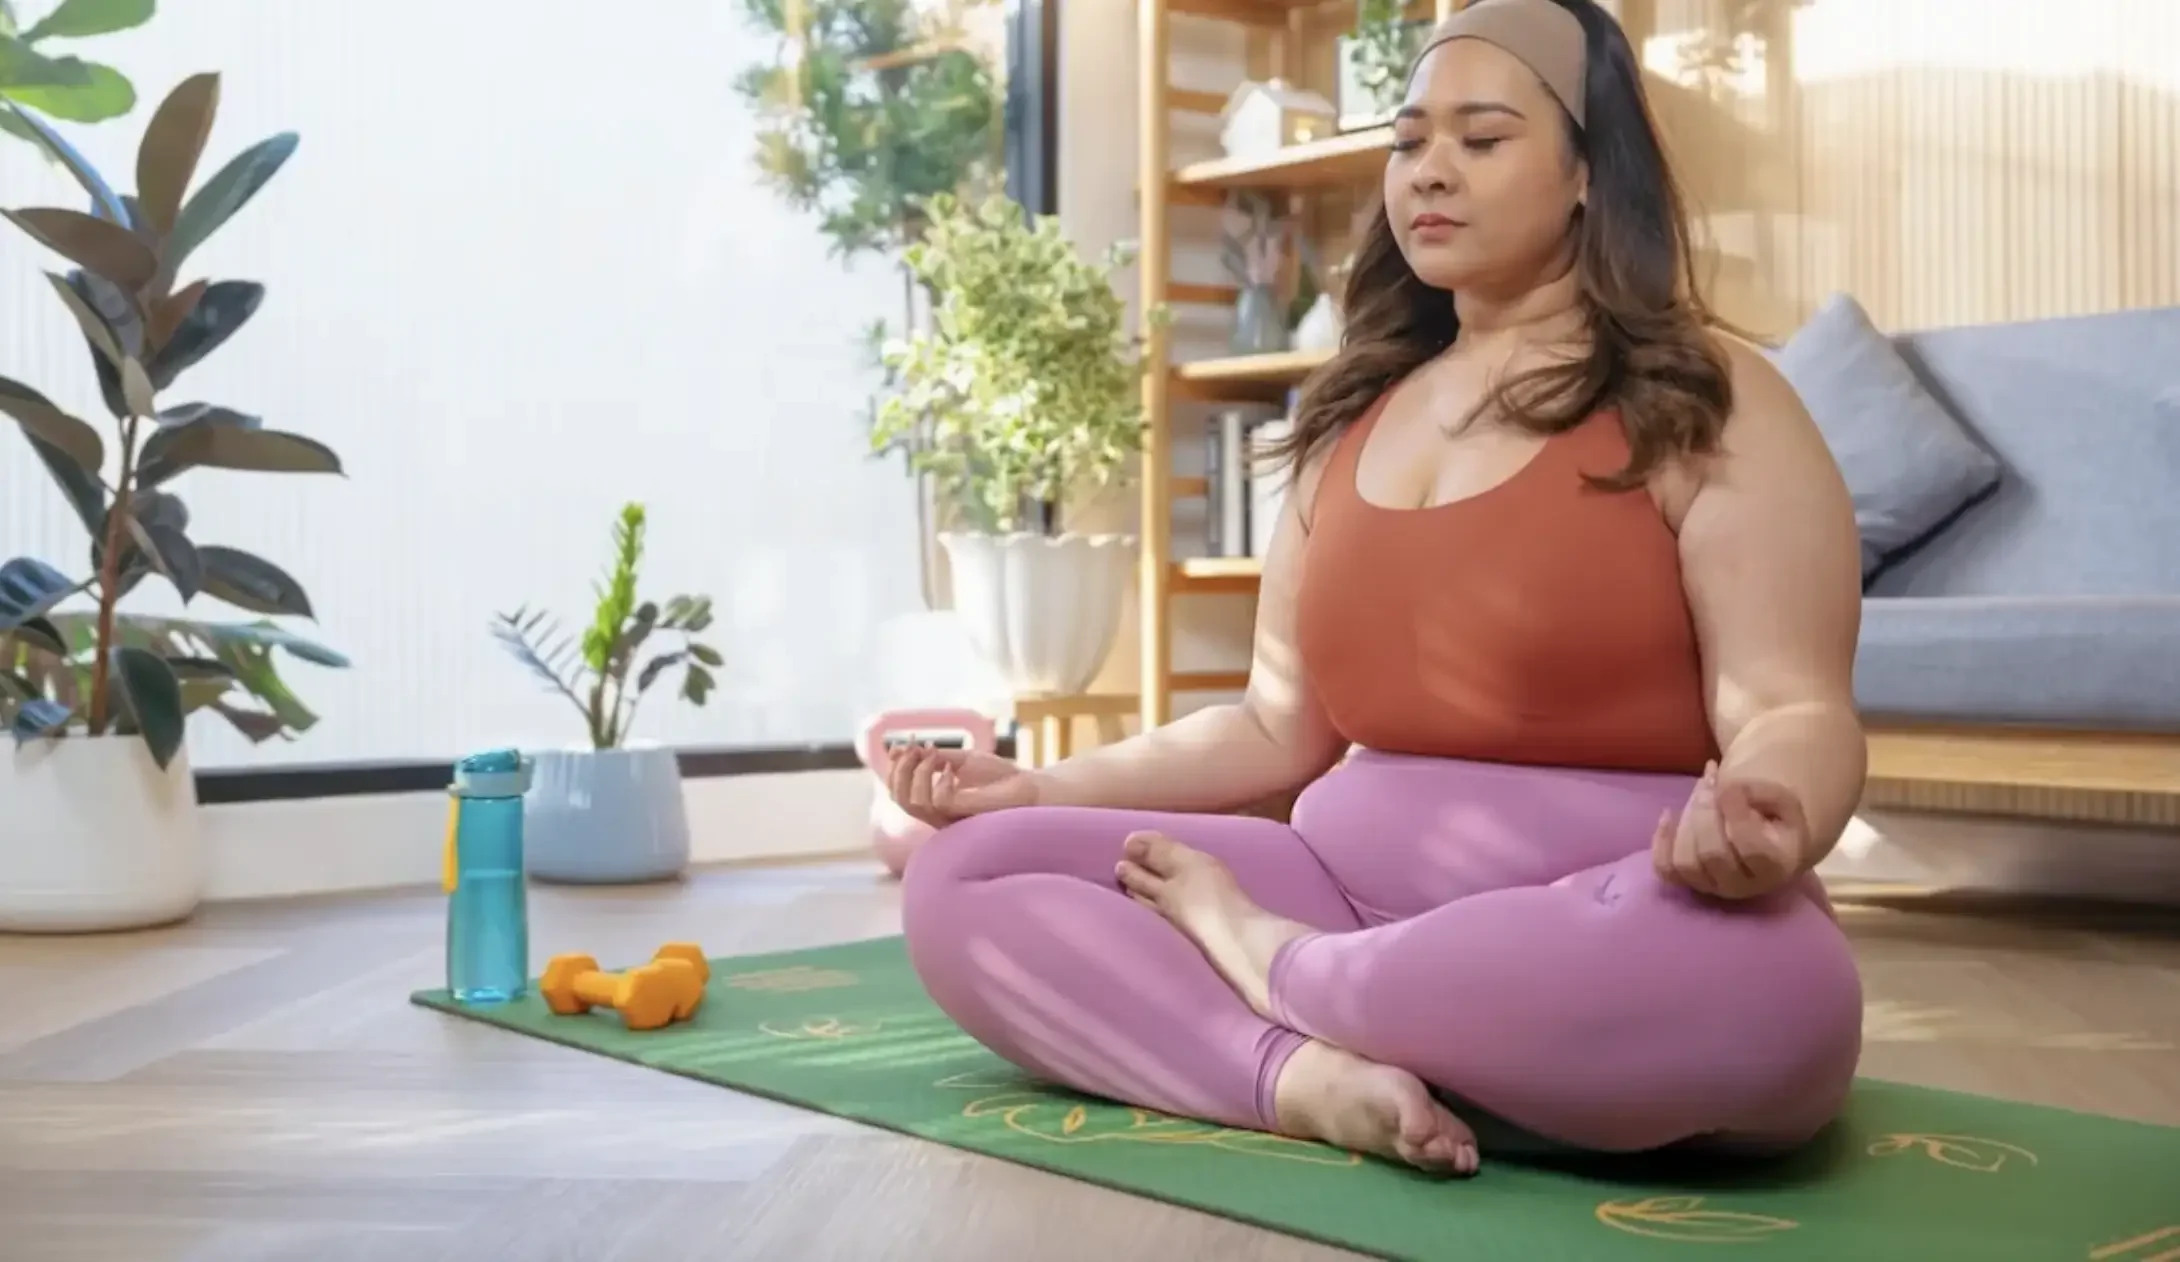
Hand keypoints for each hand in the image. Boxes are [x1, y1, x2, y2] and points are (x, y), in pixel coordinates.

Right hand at [884, 742, 1038, 828]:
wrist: (1028, 787)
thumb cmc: (998, 776)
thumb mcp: (960, 759)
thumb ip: (932, 757)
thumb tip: (900, 747)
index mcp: (933, 801)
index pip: (898, 791)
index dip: (894, 767)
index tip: (901, 744)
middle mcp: (936, 813)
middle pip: (898, 798)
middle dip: (900, 769)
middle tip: (914, 747)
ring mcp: (947, 818)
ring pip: (912, 803)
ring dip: (917, 772)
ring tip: (934, 754)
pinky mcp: (962, 816)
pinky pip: (937, 802)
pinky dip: (940, 781)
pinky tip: (952, 769)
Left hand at [1652, 760, 1808, 899]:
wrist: (1767, 841)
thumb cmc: (1776, 818)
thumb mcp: (1782, 799)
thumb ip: (1761, 792)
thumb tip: (1726, 790)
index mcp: (1777, 868)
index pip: (1751, 848)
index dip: (1735, 813)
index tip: (1728, 784)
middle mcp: (1744, 886)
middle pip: (1712, 853)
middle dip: (1706, 810)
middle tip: (1709, 780)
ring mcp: (1713, 888)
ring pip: (1685, 862)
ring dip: (1685, 822)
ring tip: (1697, 794)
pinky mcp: (1688, 883)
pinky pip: (1665, 869)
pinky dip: (1660, 840)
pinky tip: (1668, 814)